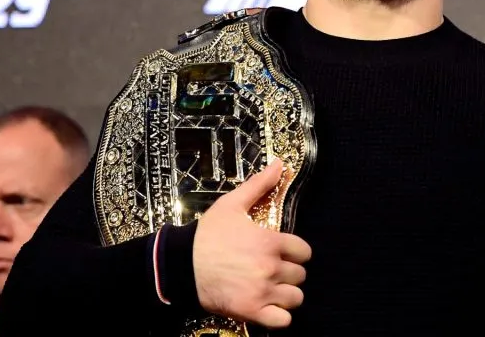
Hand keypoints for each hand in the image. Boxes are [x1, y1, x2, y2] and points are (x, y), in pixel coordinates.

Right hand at [193, 158, 311, 327]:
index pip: (304, 251)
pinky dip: (279, 316)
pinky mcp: (251, 312)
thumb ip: (259, 185)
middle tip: (272, 270)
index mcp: (270, 242)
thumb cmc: (206, 235)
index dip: (295, 252)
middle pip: (300, 275)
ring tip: (272, 288)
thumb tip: (280, 163)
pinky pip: (283, 320)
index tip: (284, 253)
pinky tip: (269, 306)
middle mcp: (270, 267)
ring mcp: (262, 292)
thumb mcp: (232, 204)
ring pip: (295, 297)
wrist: (180, 264)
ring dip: (286, 294)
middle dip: (289, 272)